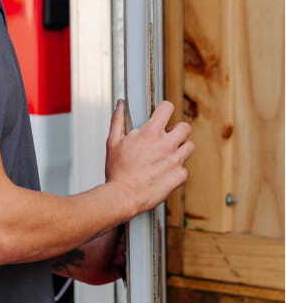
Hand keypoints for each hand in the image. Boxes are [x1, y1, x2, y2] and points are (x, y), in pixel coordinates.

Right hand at [104, 99, 193, 216]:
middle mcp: (166, 145)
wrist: (124, 196)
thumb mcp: (113, 141)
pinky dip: (176, 170)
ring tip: (167, 155)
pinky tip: (165, 172)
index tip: (162, 113)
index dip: (164, 109)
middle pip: (185, 127)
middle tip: (169, 136)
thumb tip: (120, 105)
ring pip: (189, 147)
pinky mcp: (179, 176)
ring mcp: (175, 160)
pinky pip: (184, 168)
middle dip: (178, 130)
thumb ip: (118, 120)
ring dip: (180, 149)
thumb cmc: (118, 171)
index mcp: (151, 133)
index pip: (167, 108)